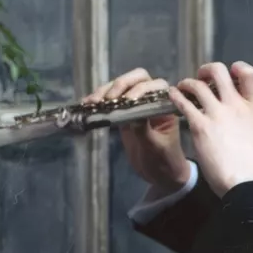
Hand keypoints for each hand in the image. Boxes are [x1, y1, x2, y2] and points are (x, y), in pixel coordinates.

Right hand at [83, 68, 189, 192]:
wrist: (160, 174)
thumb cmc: (164, 160)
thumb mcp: (155, 147)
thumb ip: (144, 130)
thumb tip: (132, 114)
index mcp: (166, 106)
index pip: (156, 86)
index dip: (141, 89)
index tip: (128, 100)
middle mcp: (152, 100)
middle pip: (137, 78)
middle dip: (120, 84)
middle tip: (107, 99)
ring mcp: (137, 105)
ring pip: (121, 87)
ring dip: (105, 91)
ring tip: (92, 102)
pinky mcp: (123, 113)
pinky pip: (111, 101)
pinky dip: (99, 100)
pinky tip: (87, 104)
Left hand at [167, 61, 252, 196]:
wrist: (242, 179)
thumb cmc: (251, 161)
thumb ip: (251, 114)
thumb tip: (245, 105)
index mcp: (252, 106)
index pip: (249, 73)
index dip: (238, 67)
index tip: (230, 73)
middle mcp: (234, 105)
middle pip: (219, 72)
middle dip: (207, 70)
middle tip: (202, 77)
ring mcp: (216, 114)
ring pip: (197, 85)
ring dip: (187, 83)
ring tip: (183, 87)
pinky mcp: (200, 125)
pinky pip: (183, 103)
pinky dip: (176, 96)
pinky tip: (173, 96)